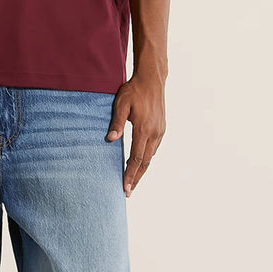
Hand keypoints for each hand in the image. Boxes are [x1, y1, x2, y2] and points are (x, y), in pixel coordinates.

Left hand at [105, 73, 165, 196]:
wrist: (153, 79)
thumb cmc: (134, 90)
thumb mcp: (121, 103)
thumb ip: (116, 122)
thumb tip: (111, 139)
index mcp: (144, 129)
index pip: (136, 158)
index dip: (130, 174)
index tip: (125, 187)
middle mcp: (154, 133)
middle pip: (145, 162)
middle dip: (136, 178)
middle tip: (128, 191)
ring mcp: (160, 131)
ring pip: (151, 157)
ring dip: (141, 170)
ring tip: (132, 181)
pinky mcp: (162, 128)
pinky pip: (154, 148)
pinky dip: (146, 159)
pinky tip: (140, 163)